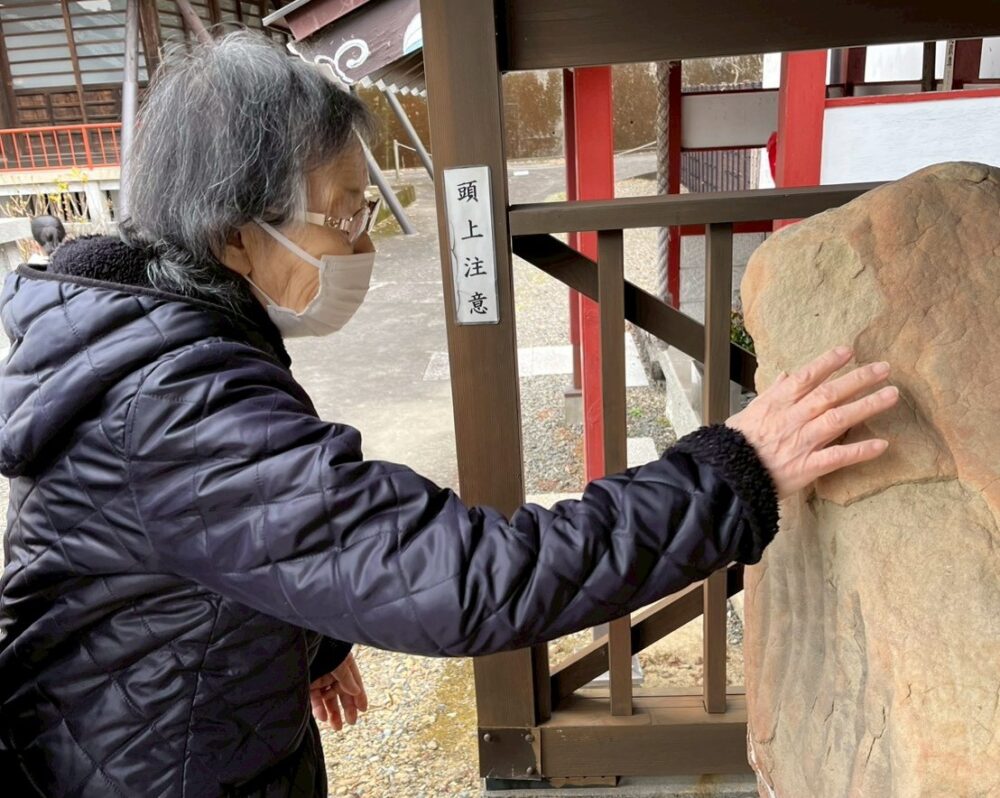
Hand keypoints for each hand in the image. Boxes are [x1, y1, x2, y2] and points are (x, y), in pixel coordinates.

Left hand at [309, 653, 368, 730]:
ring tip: (336, 726)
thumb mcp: (339, 663)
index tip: (363, 709)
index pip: (354, 682)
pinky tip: (323, 717)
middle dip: (347, 708)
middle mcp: (333, 671)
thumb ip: (347, 678)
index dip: (359, 696)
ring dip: (333, 712)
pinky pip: (314, 698)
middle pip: (342, 692)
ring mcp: (320, 677)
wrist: (303, 645)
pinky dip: (319, 708)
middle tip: (351, 722)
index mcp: (343, 664)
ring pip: (328, 698)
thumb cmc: (324, 648)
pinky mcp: (308, 683)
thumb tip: (356, 691)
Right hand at [726, 346, 898, 498]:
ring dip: (867, 406)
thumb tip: (786, 375)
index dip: (828, 362)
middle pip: (830, 394)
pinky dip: (860, 451)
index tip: (849, 351)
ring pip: (839, 419)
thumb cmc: (735, 444)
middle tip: (884, 368)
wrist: (727, 476)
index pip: (806, 377)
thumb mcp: (749, 413)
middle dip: (859, 379)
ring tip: (891, 395)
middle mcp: (792, 419)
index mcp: (776, 404)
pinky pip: (838, 457)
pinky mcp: (807, 467)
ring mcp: (801, 442)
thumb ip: (771, 393)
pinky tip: (882, 445)